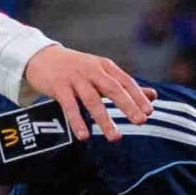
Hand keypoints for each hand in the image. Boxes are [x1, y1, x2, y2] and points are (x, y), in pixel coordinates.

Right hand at [22, 44, 151, 140]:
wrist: (41, 57)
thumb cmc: (76, 68)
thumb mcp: (102, 72)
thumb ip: (125, 85)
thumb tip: (153, 96)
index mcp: (104, 66)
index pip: (125, 81)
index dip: (138, 96)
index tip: (149, 112)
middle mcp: (92, 70)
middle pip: (112, 88)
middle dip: (127, 105)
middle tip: (140, 121)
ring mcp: (74, 78)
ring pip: (92, 100)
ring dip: (104, 119)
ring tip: (115, 137)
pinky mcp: (58, 87)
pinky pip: (69, 106)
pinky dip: (77, 121)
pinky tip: (84, 136)